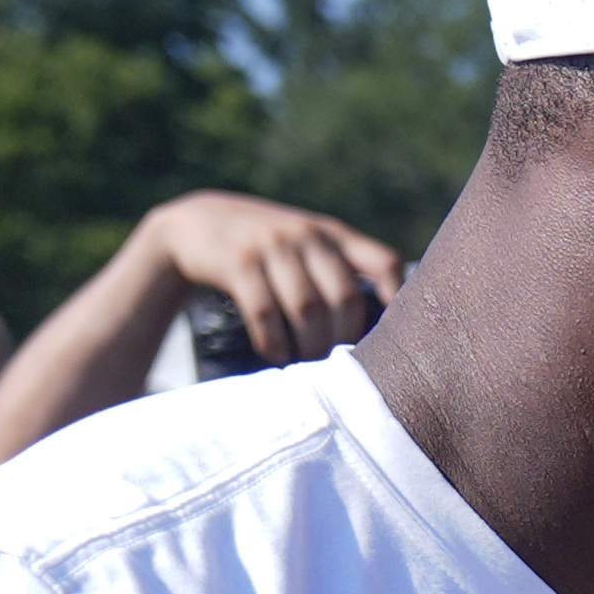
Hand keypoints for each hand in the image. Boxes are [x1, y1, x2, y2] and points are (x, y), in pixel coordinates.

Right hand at [140, 189, 406, 358]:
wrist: (195, 226)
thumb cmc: (266, 251)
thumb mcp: (305, 246)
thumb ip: (341, 270)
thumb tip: (385, 329)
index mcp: (333, 234)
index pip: (383, 262)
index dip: (398, 298)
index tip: (397, 337)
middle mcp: (307, 235)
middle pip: (345, 298)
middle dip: (344, 340)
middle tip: (337, 367)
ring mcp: (271, 245)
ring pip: (307, 308)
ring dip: (310, 346)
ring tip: (306, 365)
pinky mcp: (237, 261)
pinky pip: (265, 312)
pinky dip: (274, 341)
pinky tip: (275, 355)